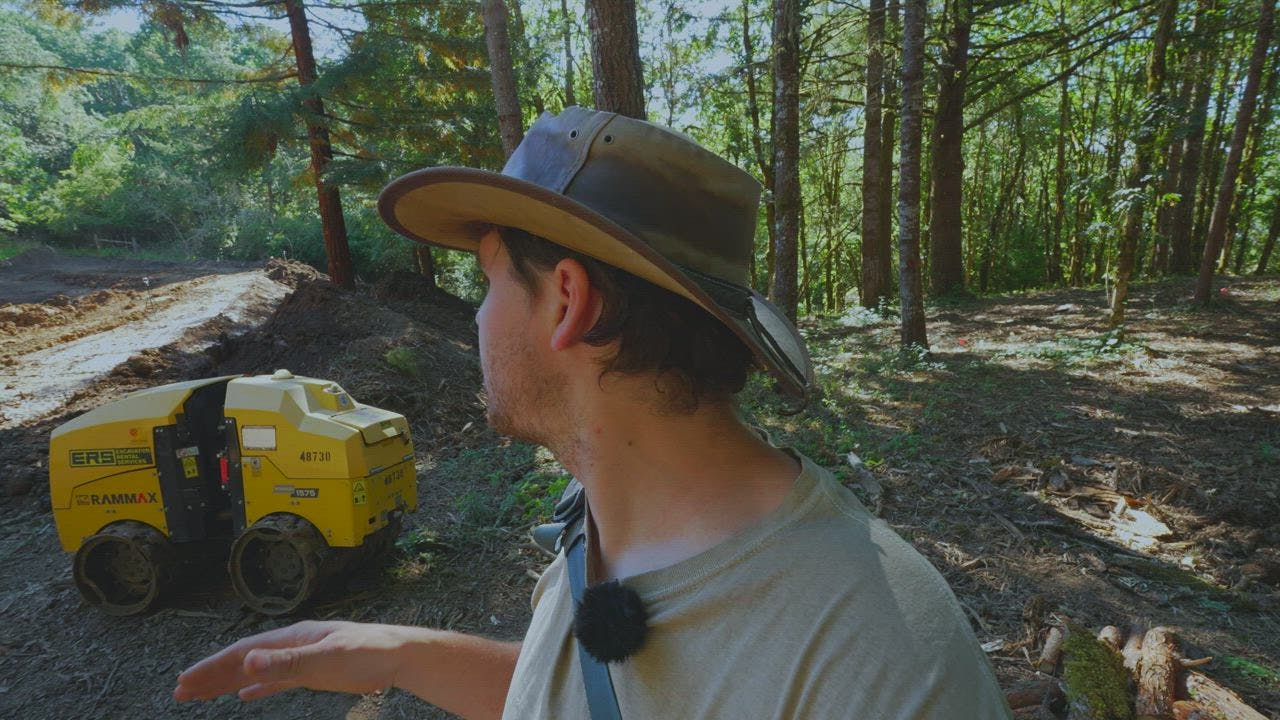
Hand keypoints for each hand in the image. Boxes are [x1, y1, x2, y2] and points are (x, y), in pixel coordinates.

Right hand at [173, 620, 405, 701]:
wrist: (400, 655)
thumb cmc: (369, 651)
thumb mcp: (328, 658)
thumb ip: (288, 662)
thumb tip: (248, 660)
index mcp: (292, 638)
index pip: (243, 653)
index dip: (212, 667)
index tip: (185, 681)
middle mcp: (292, 646)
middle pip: (243, 661)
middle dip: (211, 676)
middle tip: (180, 692)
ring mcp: (302, 659)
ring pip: (256, 672)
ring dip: (228, 683)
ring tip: (200, 694)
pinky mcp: (314, 673)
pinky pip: (276, 682)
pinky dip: (257, 688)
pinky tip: (244, 696)